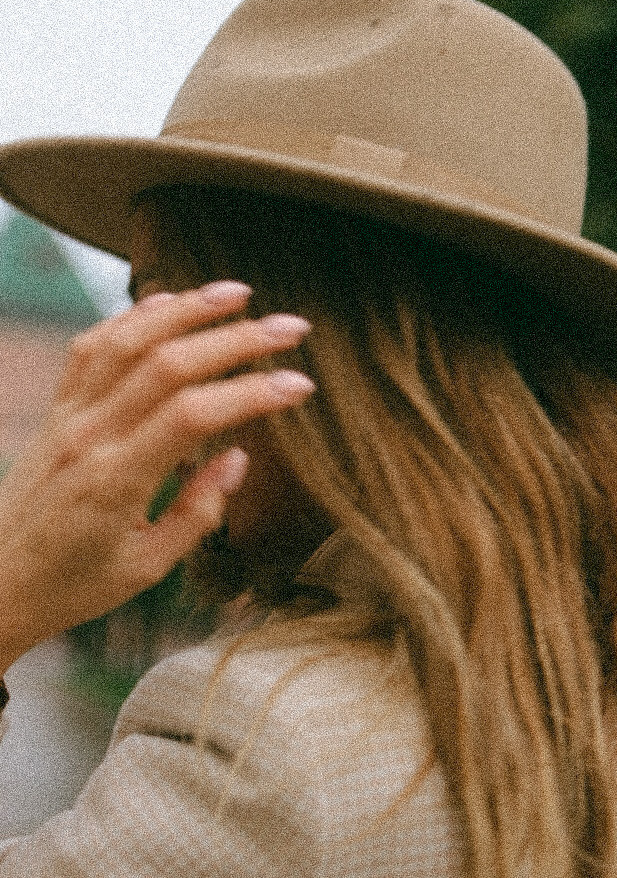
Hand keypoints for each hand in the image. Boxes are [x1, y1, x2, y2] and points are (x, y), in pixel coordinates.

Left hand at [0, 280, 314, 670]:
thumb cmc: (74, 584)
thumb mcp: (147, 567)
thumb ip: (197, 513)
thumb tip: (238, 457)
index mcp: (117, 481)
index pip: (194, 415)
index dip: (252, 394)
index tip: (299, 386)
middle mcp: (89, 435)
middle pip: (169, 363)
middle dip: (237, 339)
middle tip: (291, 328)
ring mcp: (67, 415)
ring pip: (128, 340)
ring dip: (187, 309)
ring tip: (238, 292)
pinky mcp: (56, 409)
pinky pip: (92, 346)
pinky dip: (133, 317)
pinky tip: (170, 304)